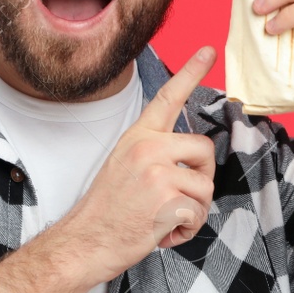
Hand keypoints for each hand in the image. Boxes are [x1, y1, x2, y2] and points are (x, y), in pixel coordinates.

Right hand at [54, 45, 218, 286]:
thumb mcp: (125, 166)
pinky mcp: (166, 199)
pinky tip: (162, 232)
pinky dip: (187, 229)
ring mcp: (157, 172)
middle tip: (177, 197)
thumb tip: (190, 160)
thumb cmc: (107, 210)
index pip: (168, 97)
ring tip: (164, 217)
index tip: (208, 50)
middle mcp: (148, 147)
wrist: (84, 242)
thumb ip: (157, 154)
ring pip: (207, 186)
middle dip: (202, 177)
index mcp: (138, 137)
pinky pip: (199, 212)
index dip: (191, 71)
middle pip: (206, 149)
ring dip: (193, 209)